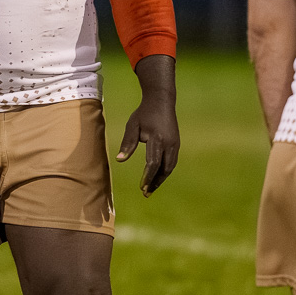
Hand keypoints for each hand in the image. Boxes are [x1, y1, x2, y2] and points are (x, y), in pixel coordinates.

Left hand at [117, 54, 179, 195]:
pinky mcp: (176, 144)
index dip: (147, 177)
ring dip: (161, 179)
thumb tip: (120, 159)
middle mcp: (169, 143)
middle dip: (155, 182)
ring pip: (169, 167)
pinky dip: (165, 171)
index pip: (153, 163)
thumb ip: (127, 143)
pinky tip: (157, 177)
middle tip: (146, 193)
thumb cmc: (144, 113)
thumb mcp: (133, 125)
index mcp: (157, 139)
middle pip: (164, 169)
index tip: (141, 187)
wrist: (161, 101)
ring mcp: (175, 144)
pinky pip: (171, 162)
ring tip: (151, 188)